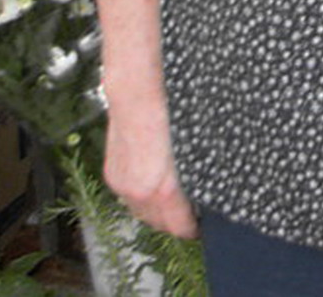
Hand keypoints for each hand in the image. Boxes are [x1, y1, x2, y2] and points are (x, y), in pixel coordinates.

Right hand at [104, 96, 196, 238]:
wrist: (137, 93)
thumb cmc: (172, 115)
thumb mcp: (198, 147)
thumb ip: (201, 174)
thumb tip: (210, 187)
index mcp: (162, 189)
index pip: (179, 227)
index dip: (193, 229)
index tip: (202, 226)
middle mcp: (138, 192)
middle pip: (158, 224)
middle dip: (175, 222)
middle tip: (191, 214)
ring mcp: (122, 184)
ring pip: (141, 212)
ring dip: (157, 212)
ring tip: (174, 202)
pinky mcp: (112, 173)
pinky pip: (129, 196)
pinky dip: (142, 197)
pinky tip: (154, 185)